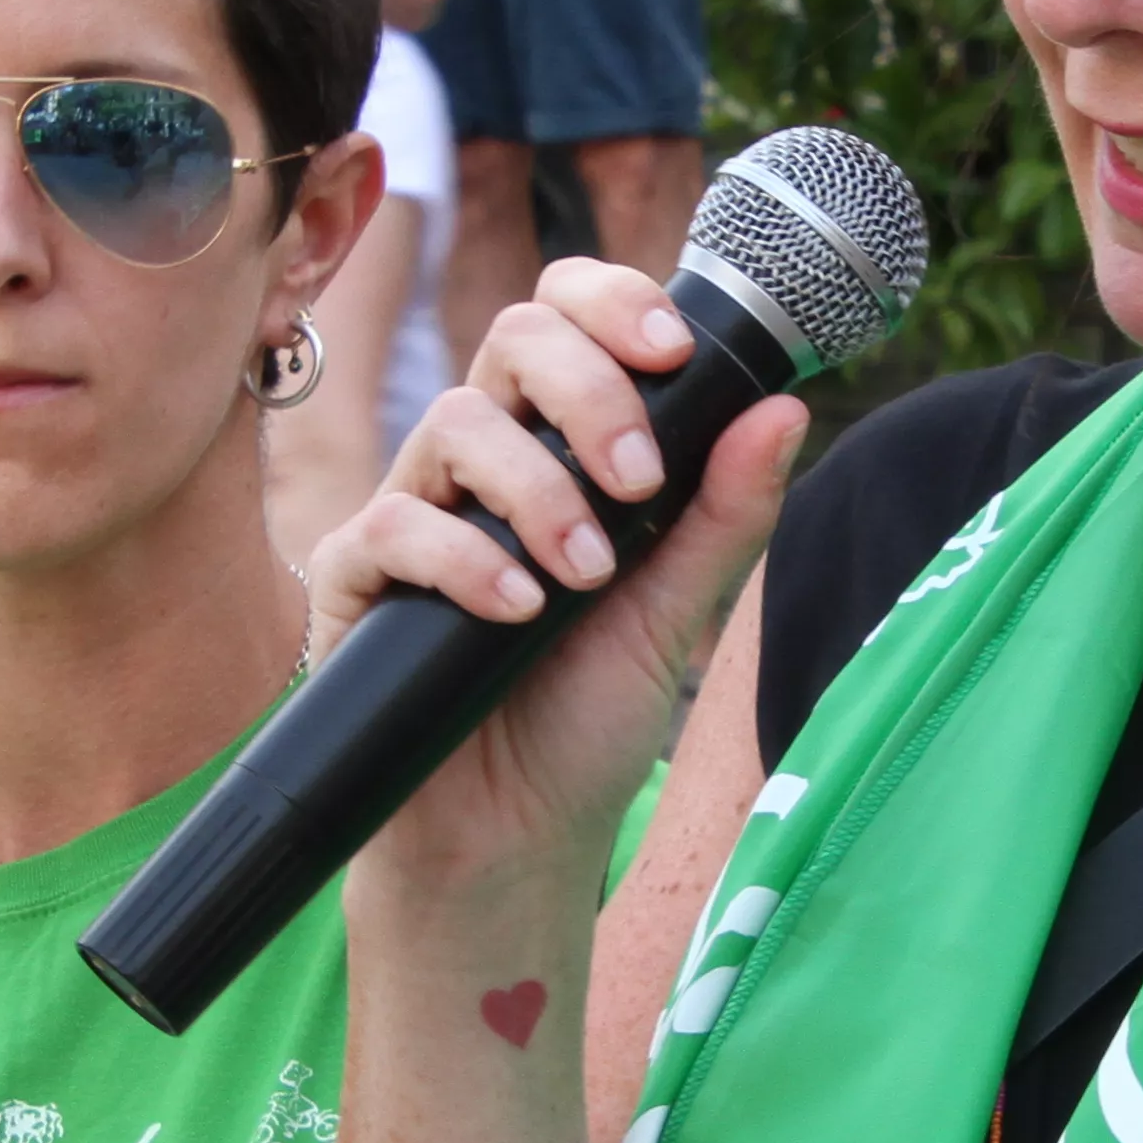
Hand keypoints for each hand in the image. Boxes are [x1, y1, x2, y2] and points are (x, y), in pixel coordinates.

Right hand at [310, 258, 805, 890]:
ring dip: (538, 491)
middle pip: (513, 338)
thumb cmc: (588, 716)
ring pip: (454, 421)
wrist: (516, 839)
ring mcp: (417, 513)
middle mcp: (487, 462)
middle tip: (638, 483)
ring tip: (587, 576)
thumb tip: (783, 409)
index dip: (613, 303)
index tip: (674, 355)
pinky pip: (391, 524)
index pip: (567, 319)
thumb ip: (726, 514)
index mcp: (562, 446)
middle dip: (588, 392)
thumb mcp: (680, 613)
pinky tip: (517, 609)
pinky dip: (463, 558)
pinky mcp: (359, 582)